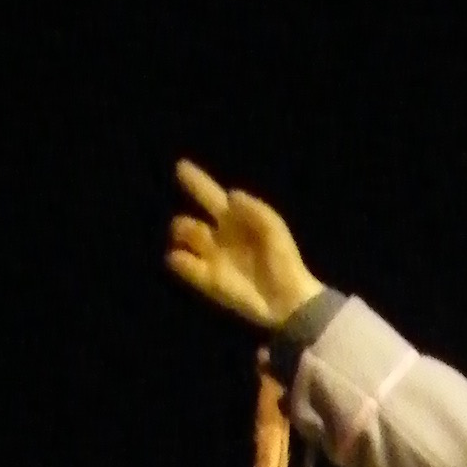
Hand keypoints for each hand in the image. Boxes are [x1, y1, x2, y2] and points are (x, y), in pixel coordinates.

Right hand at [165, 160, 323, 329]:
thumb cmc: (284, 261)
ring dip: (182, 235)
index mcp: (235, 219)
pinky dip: (178, 260)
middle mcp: (218, 237)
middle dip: (182, 222)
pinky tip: (180, 257)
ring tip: (196, 240)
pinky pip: (183, 265)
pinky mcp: (208, 280)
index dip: (196, 181)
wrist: (288, 299)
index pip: (211, 196)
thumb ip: (255, 209)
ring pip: (183, 239)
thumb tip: (231, 195)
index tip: (180, 166)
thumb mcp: (274, 228)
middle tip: (194, 229)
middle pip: (188, 222)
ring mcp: (211, 258)